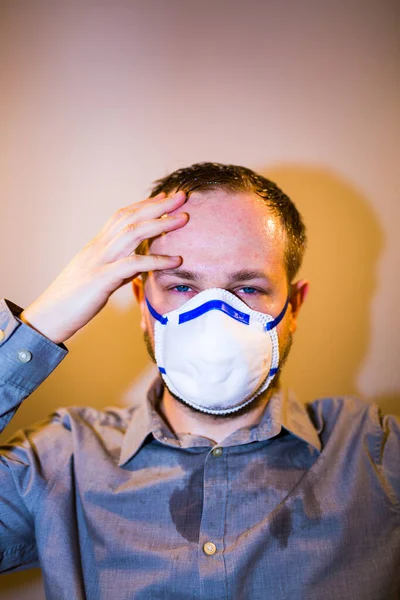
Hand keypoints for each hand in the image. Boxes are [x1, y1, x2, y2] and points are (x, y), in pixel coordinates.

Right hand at [20, 191, 187, 343]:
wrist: (47, 318)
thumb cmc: (73, 301)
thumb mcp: (99, 280)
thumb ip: (119, 271)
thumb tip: (137, 269)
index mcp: (97, 246)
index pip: (123, 216)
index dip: (145, 205)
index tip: (165, 197)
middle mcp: (98, 247)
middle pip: (130, 217)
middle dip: (158, 205)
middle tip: (182, 195)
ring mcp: (99, 261)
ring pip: (132, 233)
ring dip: (161, 224)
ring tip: (184, 219)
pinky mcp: (101, 279)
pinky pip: (133, 264)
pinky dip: (157, 260)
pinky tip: (176, 260)